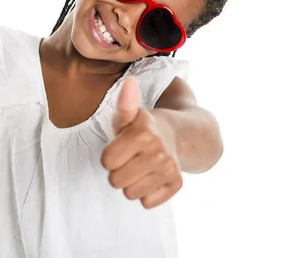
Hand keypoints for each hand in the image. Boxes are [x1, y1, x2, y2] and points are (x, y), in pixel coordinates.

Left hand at [100, 76, 182, 208]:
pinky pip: (147, 202)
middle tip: (130, 158)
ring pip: (130, 194)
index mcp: (143, 135)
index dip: (110, 155)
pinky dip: (147, 193)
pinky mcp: (175, 184)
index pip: (106, 162)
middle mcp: (158, 153)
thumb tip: (129, 81)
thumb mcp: (130, 115)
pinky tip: (151, 176)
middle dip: (119, 170)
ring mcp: (169, 170)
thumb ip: (124, 103)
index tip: (120, 147)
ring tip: (140, 167)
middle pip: (116, 181)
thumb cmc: (144, 126)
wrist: (178, 134)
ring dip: (132, 183)